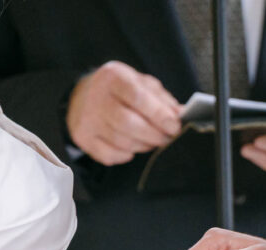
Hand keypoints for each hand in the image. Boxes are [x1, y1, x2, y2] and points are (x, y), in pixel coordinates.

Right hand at [66, 61, 182, 165]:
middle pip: (129, 123)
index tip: (174, 126)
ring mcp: (87, 119)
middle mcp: (96, 97)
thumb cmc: (120, 90)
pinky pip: (109, 155)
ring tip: (151, 141)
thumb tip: (181, 115)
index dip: (159, 115)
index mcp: (113, 77)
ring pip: (121, 142)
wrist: (84, 94)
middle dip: (154, 135)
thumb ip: (161, 99)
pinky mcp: (83, 138)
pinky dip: (125, 155)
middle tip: (166, 138)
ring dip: (142, 146)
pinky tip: (130, 147)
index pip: (138, 97)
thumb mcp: (141, 83)